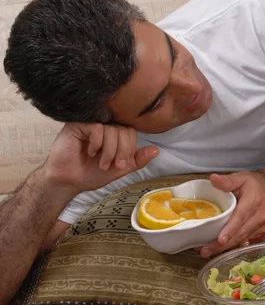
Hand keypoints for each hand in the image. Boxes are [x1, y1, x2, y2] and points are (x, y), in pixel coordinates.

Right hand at [42, 122, 158, 193]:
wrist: (69, 181)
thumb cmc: (91, 173)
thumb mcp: (120, 168)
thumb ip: (137, 160)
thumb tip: (156, 151)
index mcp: (115, 133)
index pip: (132, 132)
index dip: (130, 149)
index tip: (122, 164)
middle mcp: (104, 125)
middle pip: (124, 130)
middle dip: (121, 151)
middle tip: (112, 165)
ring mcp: (91, 123)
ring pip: (112, 129)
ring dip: (109, 151)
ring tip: (101, 162)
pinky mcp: (77, 124)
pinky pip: (97, 128)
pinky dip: (97, 143)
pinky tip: (90, 151)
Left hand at [197, 171, 264, 257]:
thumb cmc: (255, 184)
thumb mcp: (242, 177)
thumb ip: (227, 181)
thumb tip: (212, 179)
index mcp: (254, 201)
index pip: (241, 217)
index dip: (230, 230)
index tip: (220, 239)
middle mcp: (260, 216)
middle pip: (240, 233)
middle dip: (222, 245)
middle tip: (205, 251)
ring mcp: (263, 227)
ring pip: (243, 240)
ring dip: (226, 248)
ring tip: (208, 251)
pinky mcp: (263, 234)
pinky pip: (247, 242)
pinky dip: (234, 246)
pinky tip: (221, 248)